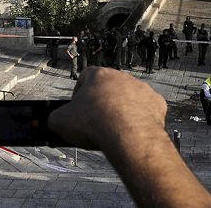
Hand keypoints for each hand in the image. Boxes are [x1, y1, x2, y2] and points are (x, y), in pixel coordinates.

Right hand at [48, 67, 167, 150]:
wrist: (129, 135)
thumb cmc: (96, 124)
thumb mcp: (61, 121)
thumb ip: (55, 117)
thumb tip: (54, 120)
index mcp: (99, 75)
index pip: (85, 77)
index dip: (79, 92)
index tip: (77, 107)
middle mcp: (122, 77)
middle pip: (109, 87)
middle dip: (102, 102)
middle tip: (96, 120)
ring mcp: (141, 89)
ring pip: (130, 96)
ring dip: (122, 108)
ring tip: (114, 128)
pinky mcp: (156, 103)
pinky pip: (147, 108)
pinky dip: (140, 118)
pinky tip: (132, 130)